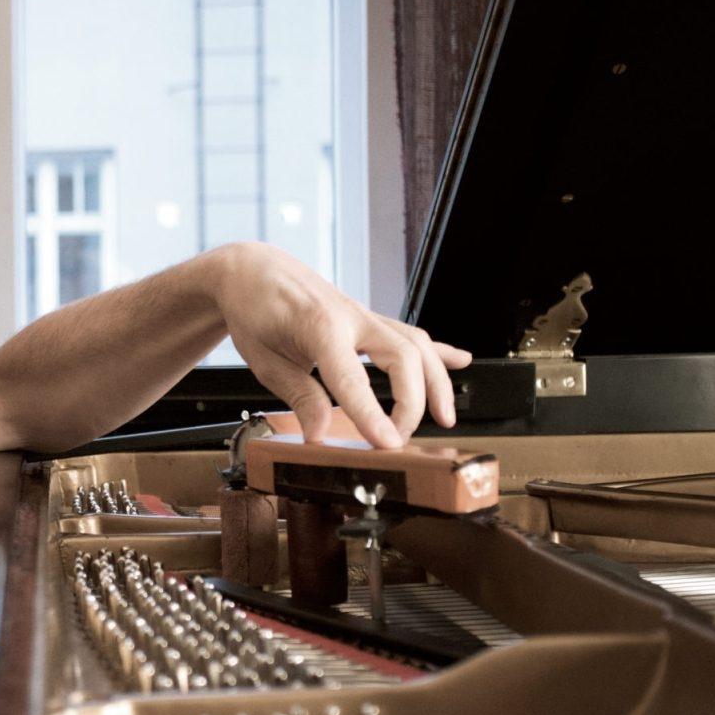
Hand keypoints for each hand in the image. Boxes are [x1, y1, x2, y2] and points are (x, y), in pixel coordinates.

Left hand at [214, 242, 470, 447]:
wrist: (254, 270)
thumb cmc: (255, 309)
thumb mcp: (264, 360)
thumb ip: (298, 396)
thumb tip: (320, 434)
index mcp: (320, 326)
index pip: (353, 378)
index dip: (372, 414)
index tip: (387, 444)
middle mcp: (352, 317)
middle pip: (404, 356)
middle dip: (412, 402)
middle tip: (400, 440)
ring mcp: (365, 316)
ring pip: (417, 344)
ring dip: (436, 382)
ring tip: (444, 417)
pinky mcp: (369, 318)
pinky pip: (412, 333)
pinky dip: (437, 350)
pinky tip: (460, 362)